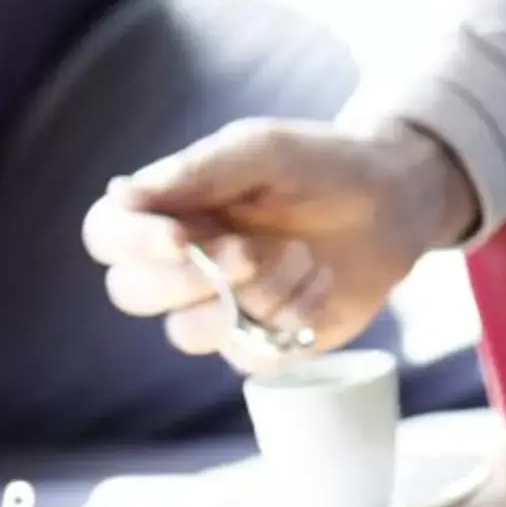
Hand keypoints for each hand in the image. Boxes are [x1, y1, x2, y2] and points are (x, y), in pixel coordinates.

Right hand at [80, 118, 477, 368]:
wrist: (399, 199)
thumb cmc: (320, 164)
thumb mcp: (260, 150)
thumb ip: (193, 171)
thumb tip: (121, 194)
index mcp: (166, 211)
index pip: (106, 235)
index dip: (130, 243)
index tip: (178, 237)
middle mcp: (180, 265)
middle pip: (131, 292)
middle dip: (191, 276)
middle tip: (249, 252)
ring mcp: (218, 309)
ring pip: (187, 332)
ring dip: (250, 297)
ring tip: (303, 258)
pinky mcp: (260, 343)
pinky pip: (248, 356)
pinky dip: (290, 321)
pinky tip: (321, 287)